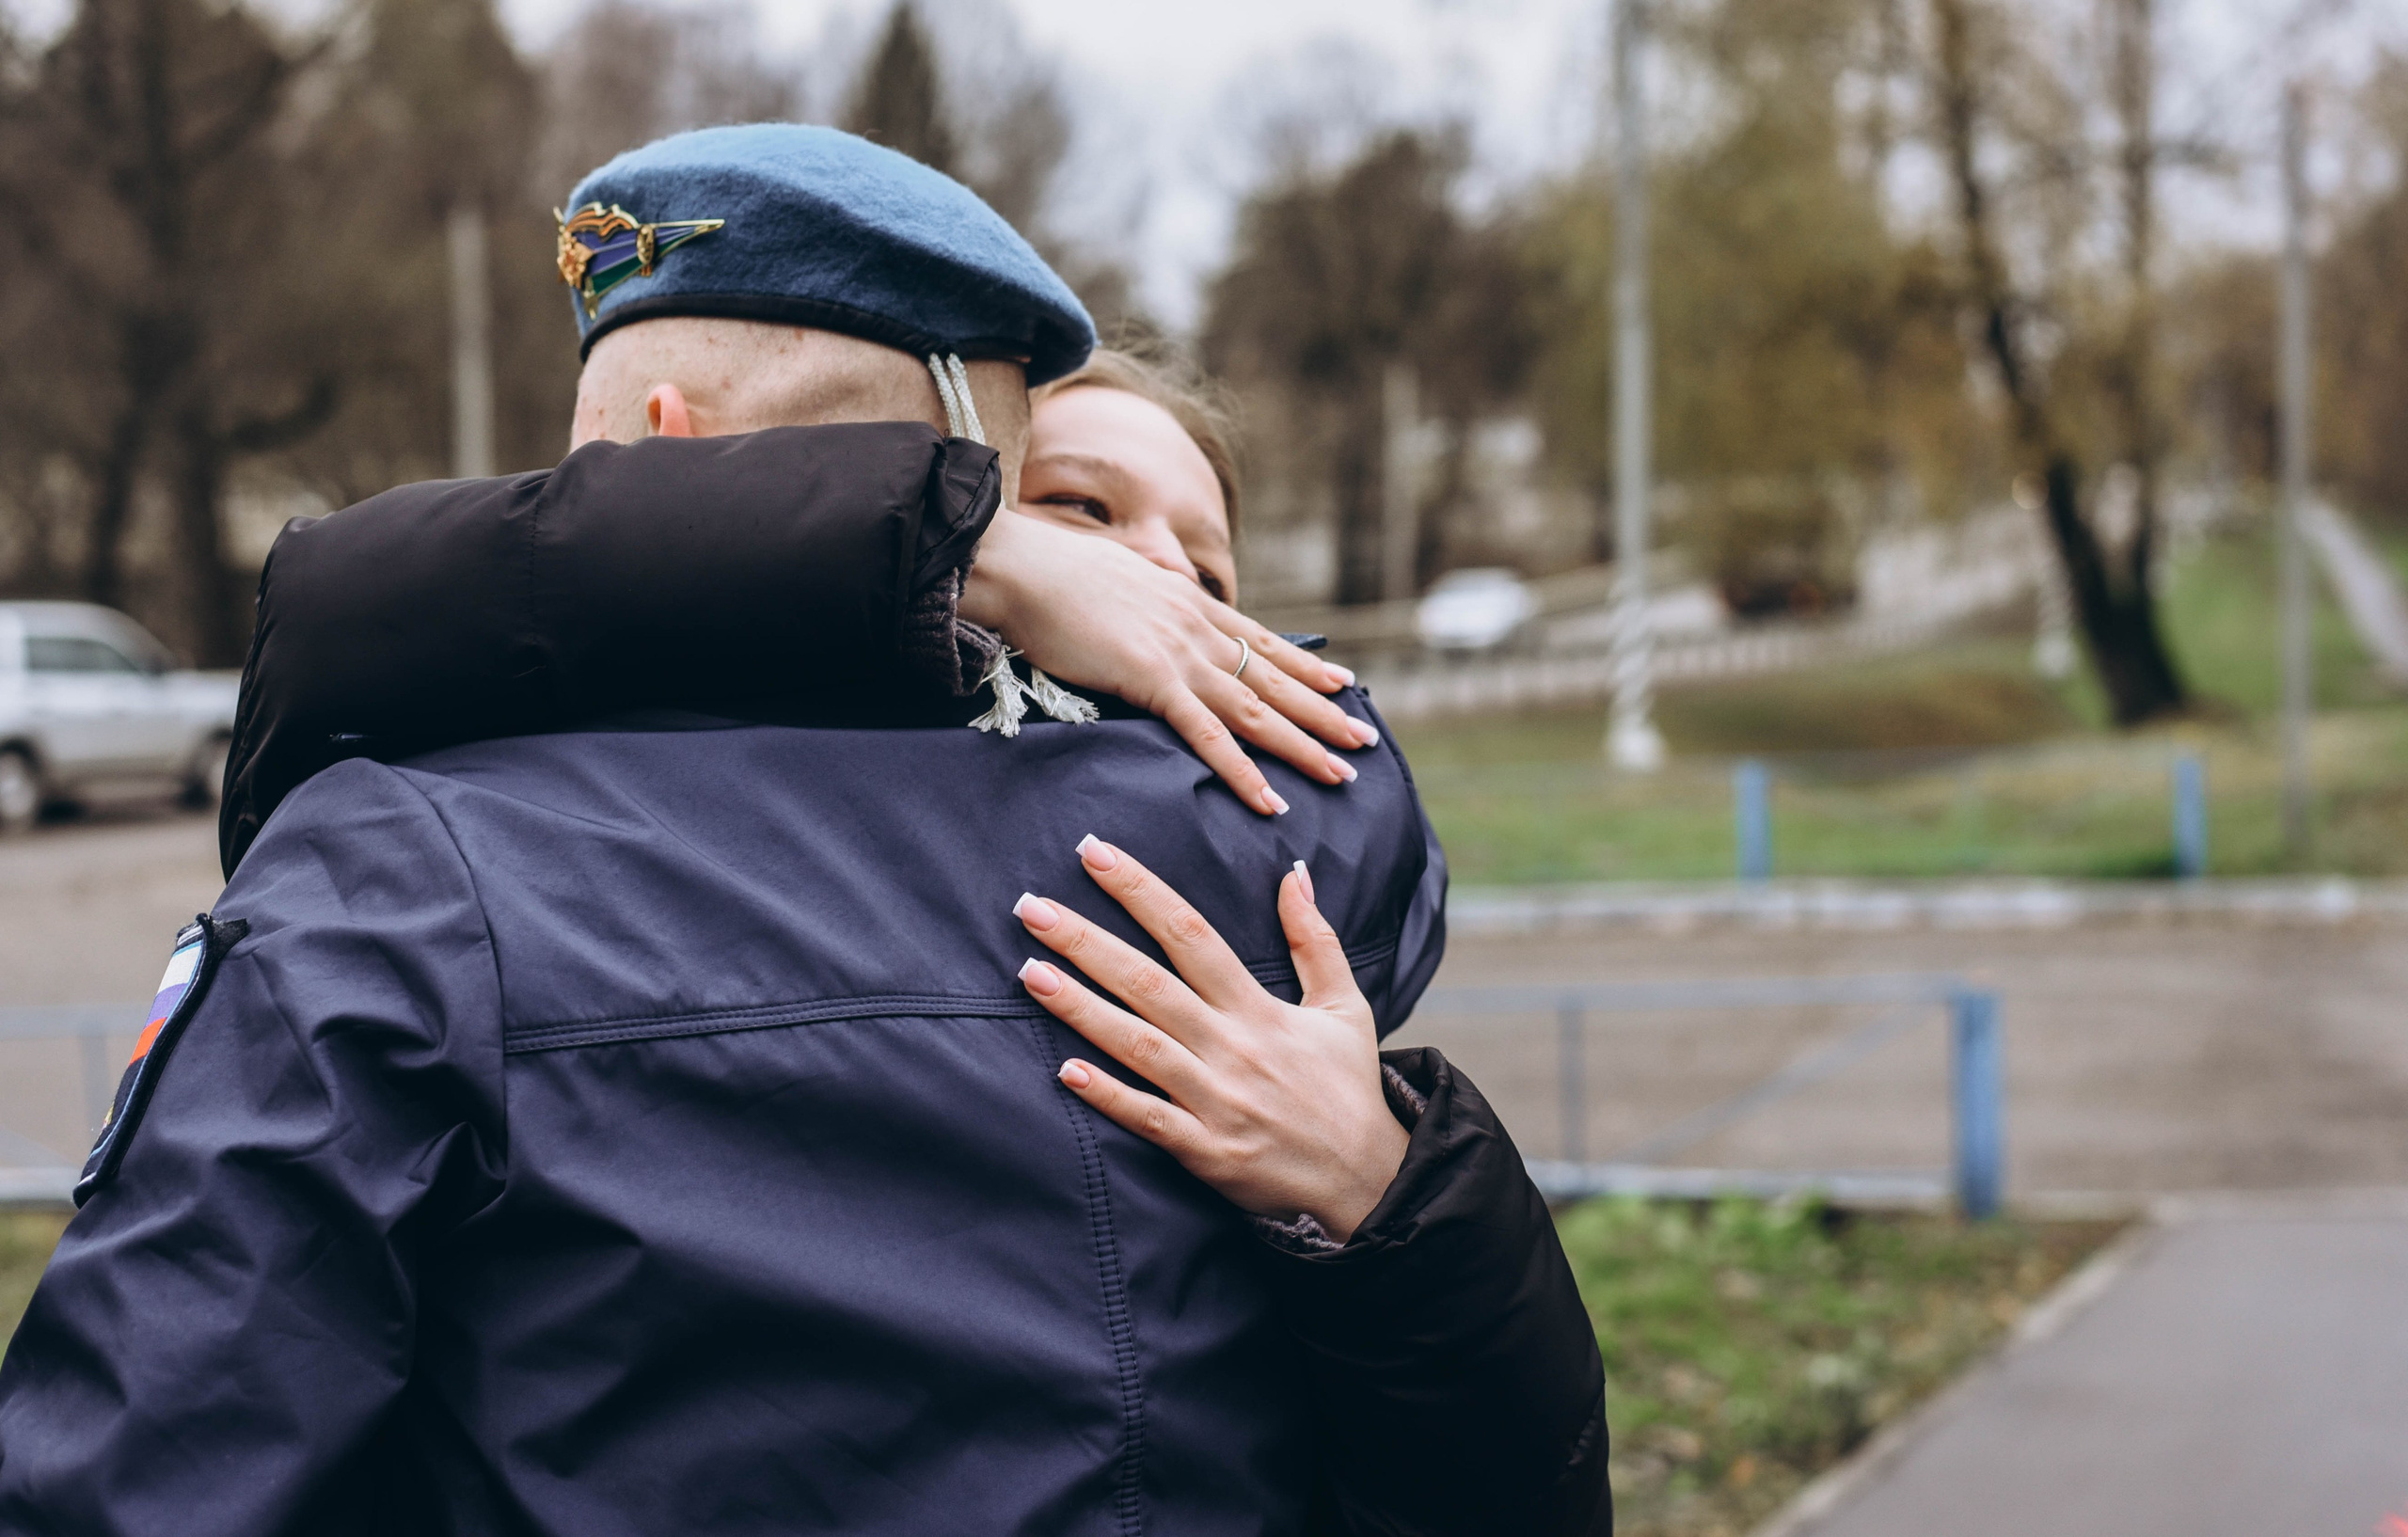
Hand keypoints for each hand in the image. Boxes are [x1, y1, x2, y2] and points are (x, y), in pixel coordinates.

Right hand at [961, 511, 1379, 815]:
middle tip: (1364, 740)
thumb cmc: (1055, 574)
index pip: (1264, 641)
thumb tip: (1150, 613)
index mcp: (1191, 604)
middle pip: (1274, 679)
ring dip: (1302, 746)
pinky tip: (1268, 800)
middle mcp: (1198, 628)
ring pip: (1257, 710)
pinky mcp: (1152, 680)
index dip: (1307, 665)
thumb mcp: (1119, 580)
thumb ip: (1147, 602)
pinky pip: (1208, 736)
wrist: (1022, 565)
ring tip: (1340, 775)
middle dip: (1323, 712)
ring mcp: (1180, 654)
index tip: (1343, 683)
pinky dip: (1242, 772)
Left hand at [1013, 836, 1408, 1242]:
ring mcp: (1216, 1100)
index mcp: (1258, 1008)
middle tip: (1030, 908)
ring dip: (1081, 1009)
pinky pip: (1149, 1118)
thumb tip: (1294, 872)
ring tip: (1030, 973)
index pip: (1191, 934)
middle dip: (1086, 942)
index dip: (1140, 891)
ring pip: (1138, 1045)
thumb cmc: (1346, 1089)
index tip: (1094, 854)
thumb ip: (1314, 939)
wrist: (1368, 1181)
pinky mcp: (1206, 1150)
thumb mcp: (1345, 1006)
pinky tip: (1065, 1071)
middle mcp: (1232, 1047)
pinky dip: (1108, 1095)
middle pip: (1149, 983)